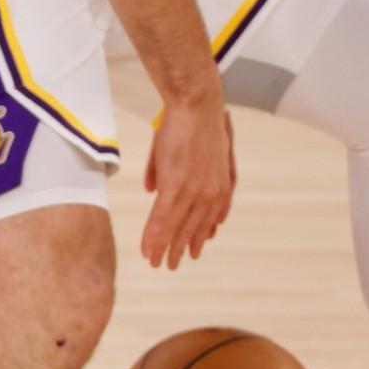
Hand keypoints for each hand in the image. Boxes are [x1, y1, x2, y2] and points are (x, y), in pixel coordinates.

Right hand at [141, 86, 234, 270]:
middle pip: (193, 227)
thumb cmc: (191, 122)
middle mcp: (211, 193)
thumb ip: (171, 172)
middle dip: (182, 247)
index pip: (210, 216)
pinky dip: (154, 236)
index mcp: (220, 184)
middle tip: (173, 264)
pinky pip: (163, 219)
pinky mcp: (176, 186)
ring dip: (165, 248)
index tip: (195, 250)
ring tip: (157, 263)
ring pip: (176, 228)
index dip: (200, 234)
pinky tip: (148, 250)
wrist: (196, 105)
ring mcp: (194, 191)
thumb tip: (151, 190)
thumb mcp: (192, 149)